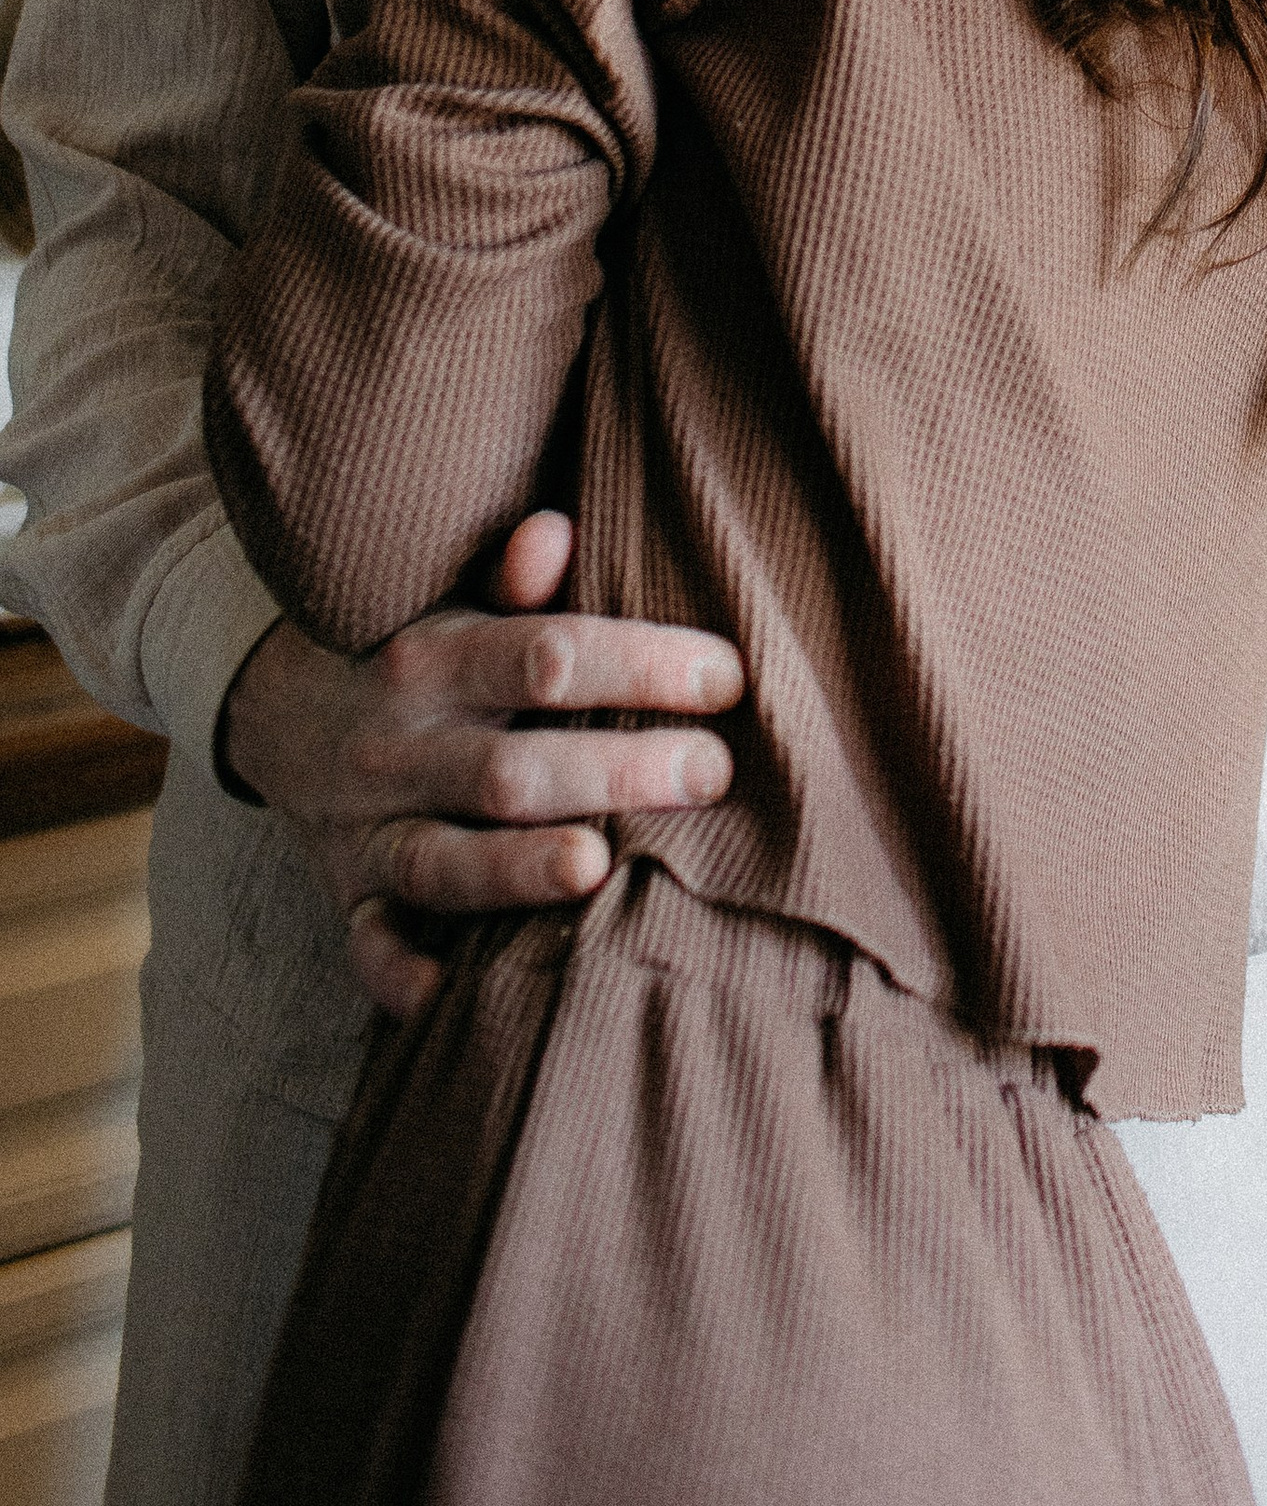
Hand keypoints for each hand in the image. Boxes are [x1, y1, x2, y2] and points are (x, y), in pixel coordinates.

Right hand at [218, 511, 742, 1021]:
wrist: (274, 706)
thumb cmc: (413, 645)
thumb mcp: (447, 593)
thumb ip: (507, 573)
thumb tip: (554, 531)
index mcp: (431, 654)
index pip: (546, 656)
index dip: (639, 666)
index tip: (728, 677)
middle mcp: (397, 745)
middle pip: (510, 766)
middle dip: (612, 772)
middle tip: (711, 774)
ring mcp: (369, 828)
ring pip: (444, 860)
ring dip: (518, 870)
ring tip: (595, 869)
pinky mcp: (350, 897)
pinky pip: (368, 947)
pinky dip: (400, 976)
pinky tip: (447, 998)